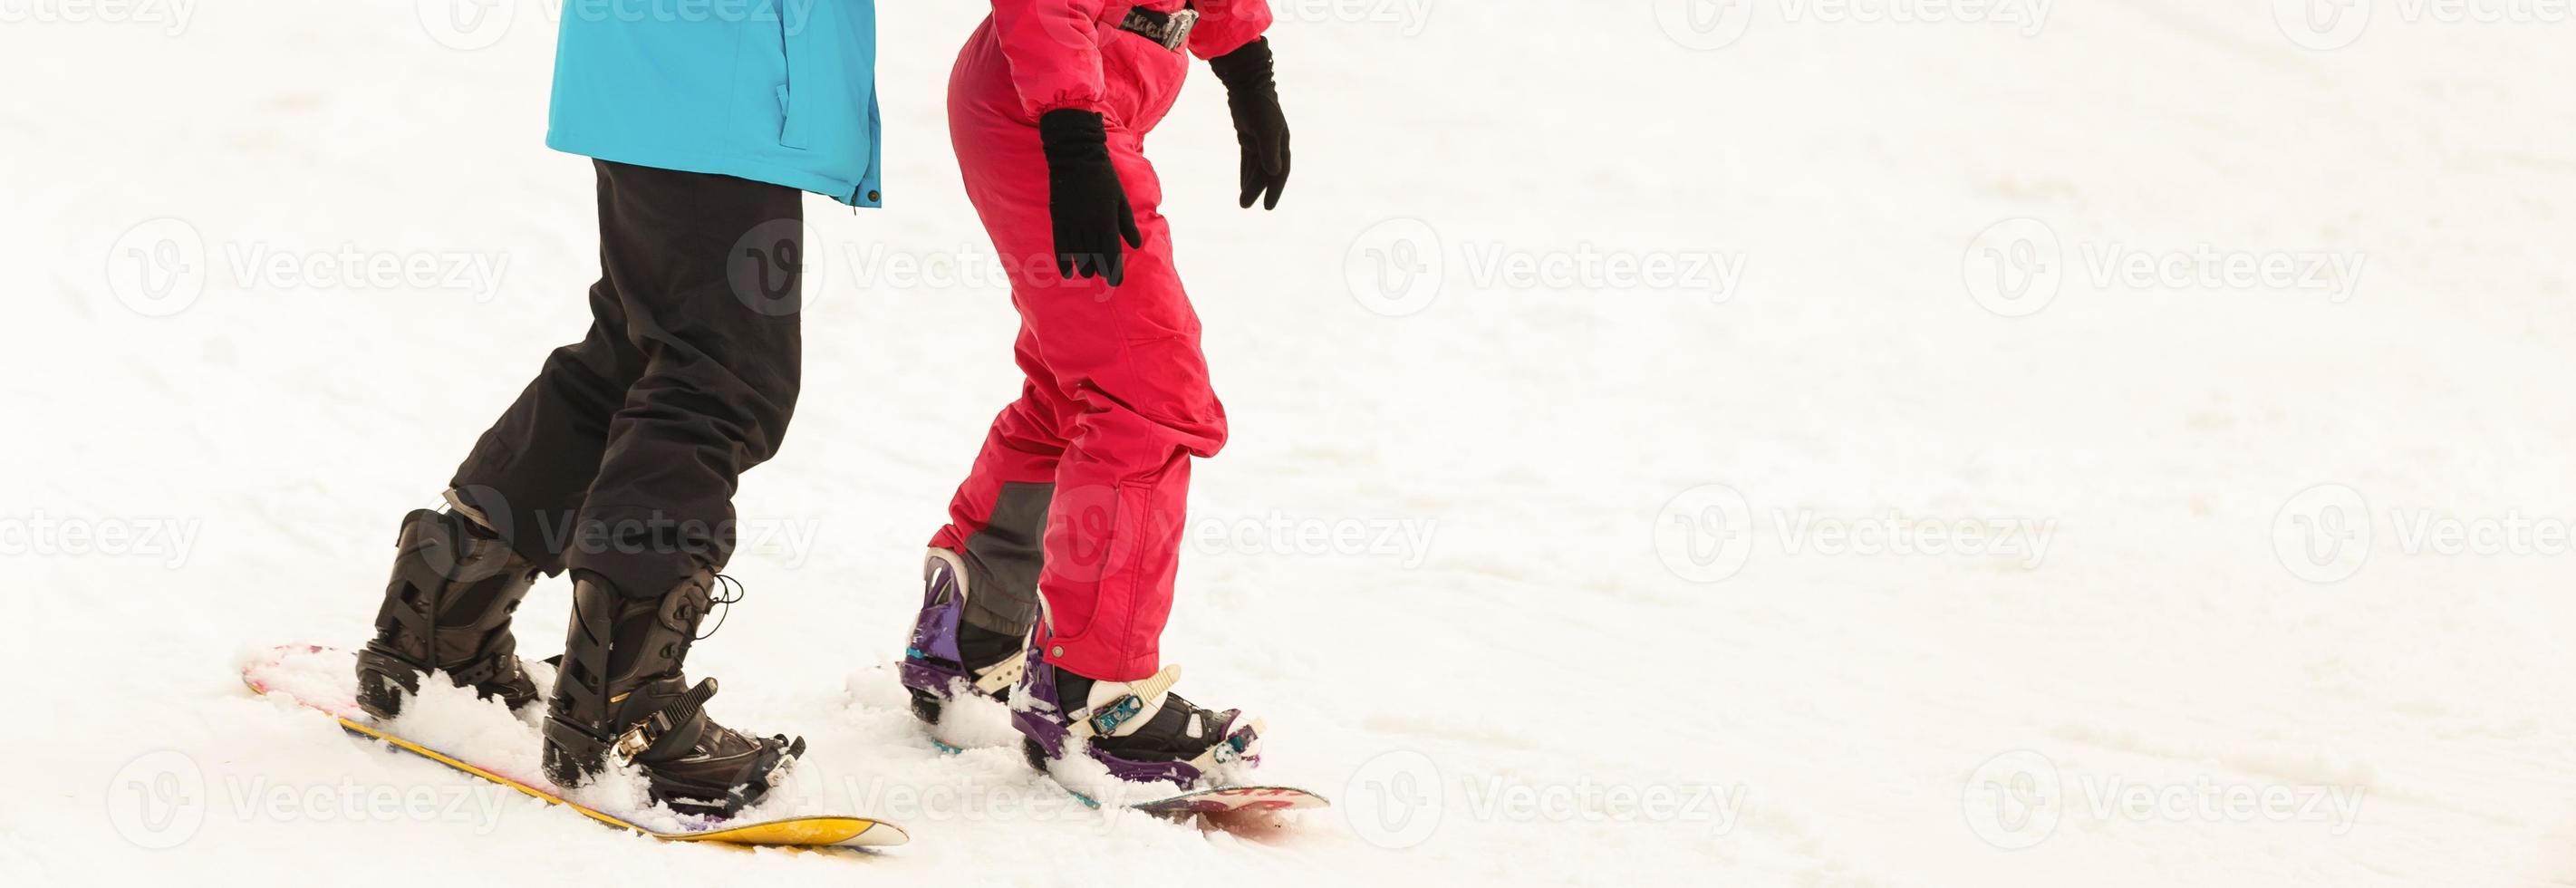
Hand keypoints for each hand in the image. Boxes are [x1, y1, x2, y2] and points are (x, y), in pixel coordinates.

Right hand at [1039, 109, 1144, 284]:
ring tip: (1088, 275)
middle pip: (1094, 256)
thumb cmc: (1104, 176)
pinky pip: (1060, 245)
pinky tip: (1067, 272)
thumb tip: (1136, 245)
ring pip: (1078, 253)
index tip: (1116, 282)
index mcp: (1107, 219)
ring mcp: (1072, 222)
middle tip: (1103, 278)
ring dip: (1084, 267)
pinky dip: (1063, 260)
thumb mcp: (1121, 198)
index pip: (1111, 253)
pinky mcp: (1058, 218)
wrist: (1075, 155)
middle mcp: (1089, 224)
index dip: (1114, 270)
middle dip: (1100, 270)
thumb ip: (1127, 223)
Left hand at [1208, 37, 1288, 209]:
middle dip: (1256, 189)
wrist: (1247, 83)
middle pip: (1265, 172)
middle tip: (1245, 206)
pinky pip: (1248, 159)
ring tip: (1243, 201)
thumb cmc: (1258, 105)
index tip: (1267, 207)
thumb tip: (1273, 173)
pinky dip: (1246, 171)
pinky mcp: (1249, 135)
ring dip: (1250, 183)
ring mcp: (1261, 139)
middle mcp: (1274, 143)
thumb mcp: (1265, 129)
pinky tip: (1242, 184)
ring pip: (1256, 167)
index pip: (1280, 172)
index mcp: (1281, 143)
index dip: (1274, 190)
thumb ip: (1269, 150)